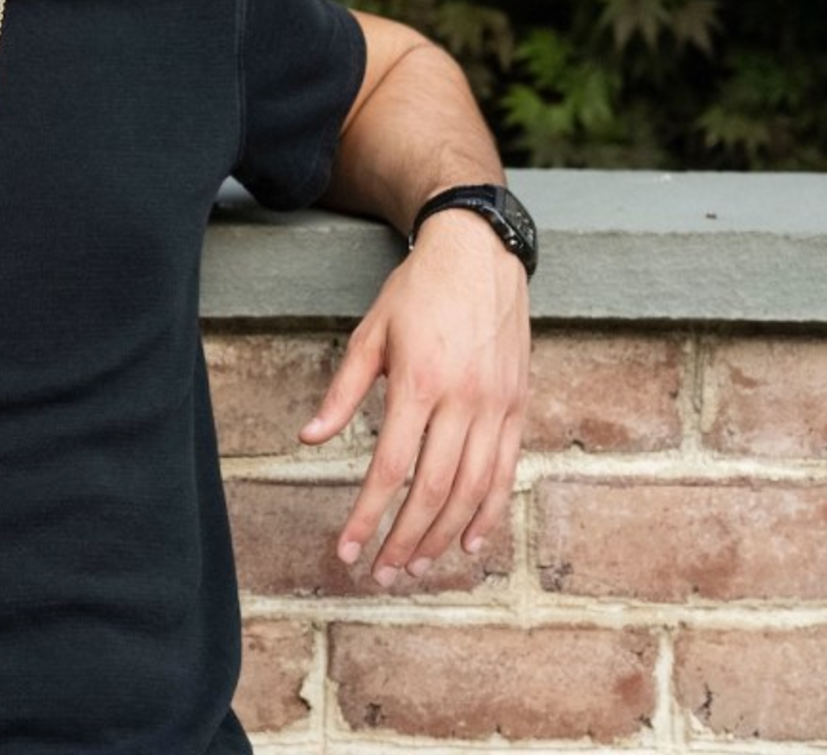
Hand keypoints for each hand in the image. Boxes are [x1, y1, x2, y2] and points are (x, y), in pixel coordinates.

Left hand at [298, 213, 529, 584]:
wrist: (479, 253)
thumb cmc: (417, 293)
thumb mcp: (370, 334)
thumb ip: (342, 392)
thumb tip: (308, 439)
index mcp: (419, 383)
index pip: (391, 468)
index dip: (368, 515)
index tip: (348, 548)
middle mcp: (463, 401)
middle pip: (433, 490)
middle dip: (403, 539)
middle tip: (380, 573)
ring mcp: (497, 406)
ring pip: (472, 490)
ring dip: (442, 536)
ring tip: (415, 566)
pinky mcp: (519, 406)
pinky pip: (506, 471)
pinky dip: (489, 513)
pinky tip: (468, 544)